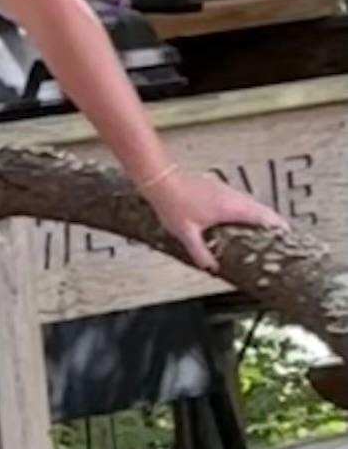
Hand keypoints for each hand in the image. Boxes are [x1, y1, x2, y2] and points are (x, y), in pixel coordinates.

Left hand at [139, 163, 285, 274]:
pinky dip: (246, 210)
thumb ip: (202, 253)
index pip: (265, 217)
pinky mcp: (219, 188)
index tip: (287, 235)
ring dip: (259, 216)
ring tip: (261, 232)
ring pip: (251, 203)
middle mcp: (234, 197)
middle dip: (271, 223)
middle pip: (262, 210)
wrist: (161, 181)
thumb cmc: (173, 204)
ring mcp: (227, 190)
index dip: (279, 226)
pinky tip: (238, 220)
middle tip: (277, 237)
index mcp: (232, 209)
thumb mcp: (187, 234)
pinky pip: (240, 200)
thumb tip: (212, 267)